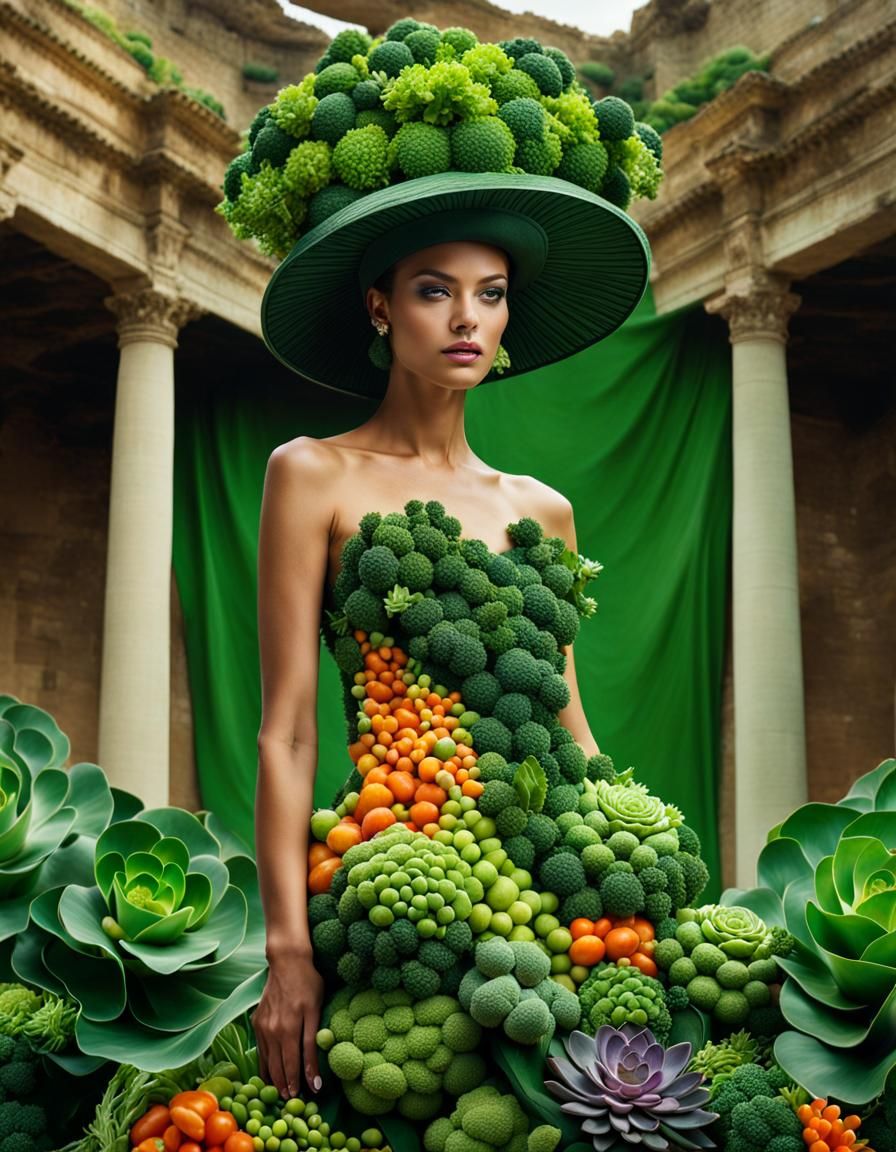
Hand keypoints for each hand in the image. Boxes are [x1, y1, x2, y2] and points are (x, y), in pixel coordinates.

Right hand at [252, 952, 323, 1099]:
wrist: (287, 961)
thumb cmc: (308, 983)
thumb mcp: (315, 1012)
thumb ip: (312, 1045)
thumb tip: (316, 1078)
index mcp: (289, 1029)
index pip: (293, 1066)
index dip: (298, 1084)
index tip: (303, 1098)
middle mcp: (272, 1031)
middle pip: (278, 1068)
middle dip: (285, 1086)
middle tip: (291, 1100)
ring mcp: (262, 1027)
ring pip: (266, 1062)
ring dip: (273, 1079)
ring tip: (281, 1092)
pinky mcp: (256, 1022)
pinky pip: (260, 1050)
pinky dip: (264, 1065)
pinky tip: (269, 1073)